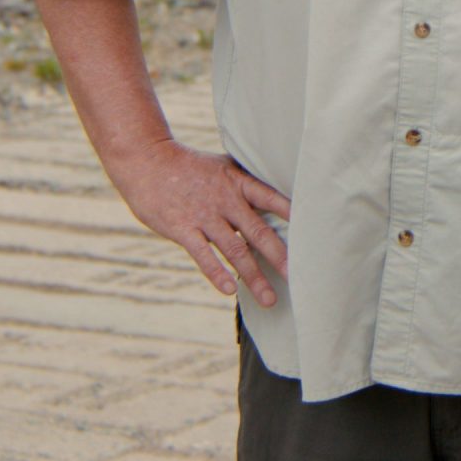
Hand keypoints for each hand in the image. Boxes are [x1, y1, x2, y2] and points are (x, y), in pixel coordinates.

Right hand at [105, 138, 292, 306]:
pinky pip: (203, 255)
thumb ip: (244, 185)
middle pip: (259, 231)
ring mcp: (204, 215)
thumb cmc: (188, 167)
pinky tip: (230, 290)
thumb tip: (274, 198)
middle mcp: (226, 199)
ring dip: (253, 276)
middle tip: (298, 278)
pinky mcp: (182, 228)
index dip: (293, 216)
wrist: (146, 160)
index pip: (272, 199)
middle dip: (280, 257)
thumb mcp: (222, 168)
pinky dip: (216, 273)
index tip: (314, 233)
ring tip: (269, 299)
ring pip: (235, 250)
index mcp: (238, 182)